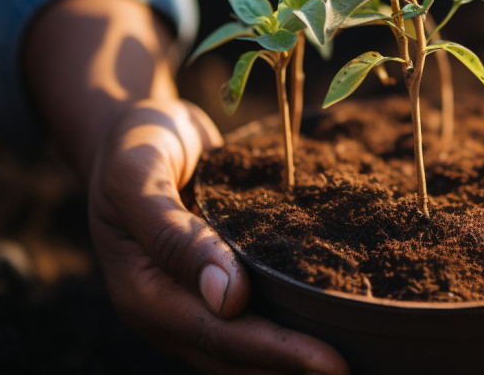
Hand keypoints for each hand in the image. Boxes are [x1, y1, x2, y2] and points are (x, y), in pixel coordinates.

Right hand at [88, 98, 348, 374]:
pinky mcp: (211, 284)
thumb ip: (174, 235)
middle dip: (291, 366)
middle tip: (350, 372)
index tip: (331, 362)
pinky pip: (249, 317)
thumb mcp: (139, 178)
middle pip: (233, 355)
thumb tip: (227, 299)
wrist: (132, 132)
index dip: (274, 351)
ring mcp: (188, 300)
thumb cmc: (133, 146)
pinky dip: (283, 328)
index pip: (215, 334)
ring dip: (287, 359)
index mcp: (142, 290)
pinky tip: (324, 326)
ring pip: (241, 349)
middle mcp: (165, 308)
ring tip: (345, 364)